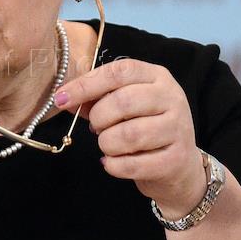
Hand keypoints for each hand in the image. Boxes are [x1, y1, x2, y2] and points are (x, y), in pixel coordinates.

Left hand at [55, 59, 206, 217]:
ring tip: (108, 145)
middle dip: (98, 118)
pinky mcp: (177, 159)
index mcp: (157, 77)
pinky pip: (133, 164)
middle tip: (96, 127)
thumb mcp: (125, 106)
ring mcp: (178, 129)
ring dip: (106, 143)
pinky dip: (114, 165)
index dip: (86, 85)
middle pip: (122, 101)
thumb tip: (65, 98)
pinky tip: (112, 162)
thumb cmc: (144, 128)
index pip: (119, 72)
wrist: (178, 167)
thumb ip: (97, 98)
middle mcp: (172, 98)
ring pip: (128, 135)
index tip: (61, 98)